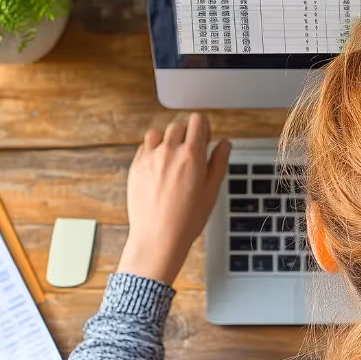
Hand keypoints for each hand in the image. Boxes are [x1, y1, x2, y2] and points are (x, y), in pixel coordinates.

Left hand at [117, 113, 230, 284]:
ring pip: (158, 133)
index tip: (204, 137)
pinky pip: (144, 147)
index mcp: (192, 156)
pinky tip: (159, 167)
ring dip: (166, 139)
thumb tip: (225, 144)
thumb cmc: (187, 220)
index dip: (203, 127)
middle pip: (178, 126)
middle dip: (186, 135)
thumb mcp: (212, 191)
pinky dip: (152, 151)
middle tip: (190, 152)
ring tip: (172, 157)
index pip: (198, 121)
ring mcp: (149, 158)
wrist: (158, 238)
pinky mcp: (136, 167)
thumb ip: (219, 162)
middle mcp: (169, 152)